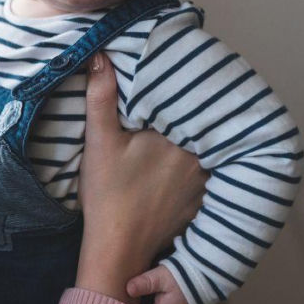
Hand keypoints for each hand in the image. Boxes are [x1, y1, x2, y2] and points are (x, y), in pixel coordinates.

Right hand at [76, 52, 205, 303]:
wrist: (118, 247)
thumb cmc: (107, 194)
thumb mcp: (99, 141)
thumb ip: (101, 97)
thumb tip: (99, 56)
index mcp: (176, 138)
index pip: (185, 103)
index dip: (179, 89)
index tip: (175, 73)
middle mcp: (199, 158)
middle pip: (196, 125)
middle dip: (184, 113)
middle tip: (172, 99)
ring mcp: (204, 182)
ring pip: (201, 149)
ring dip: (191, 140)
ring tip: (172, 130)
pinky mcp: (201, 201)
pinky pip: (203, 173)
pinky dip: (193, 166)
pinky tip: (173, 165)